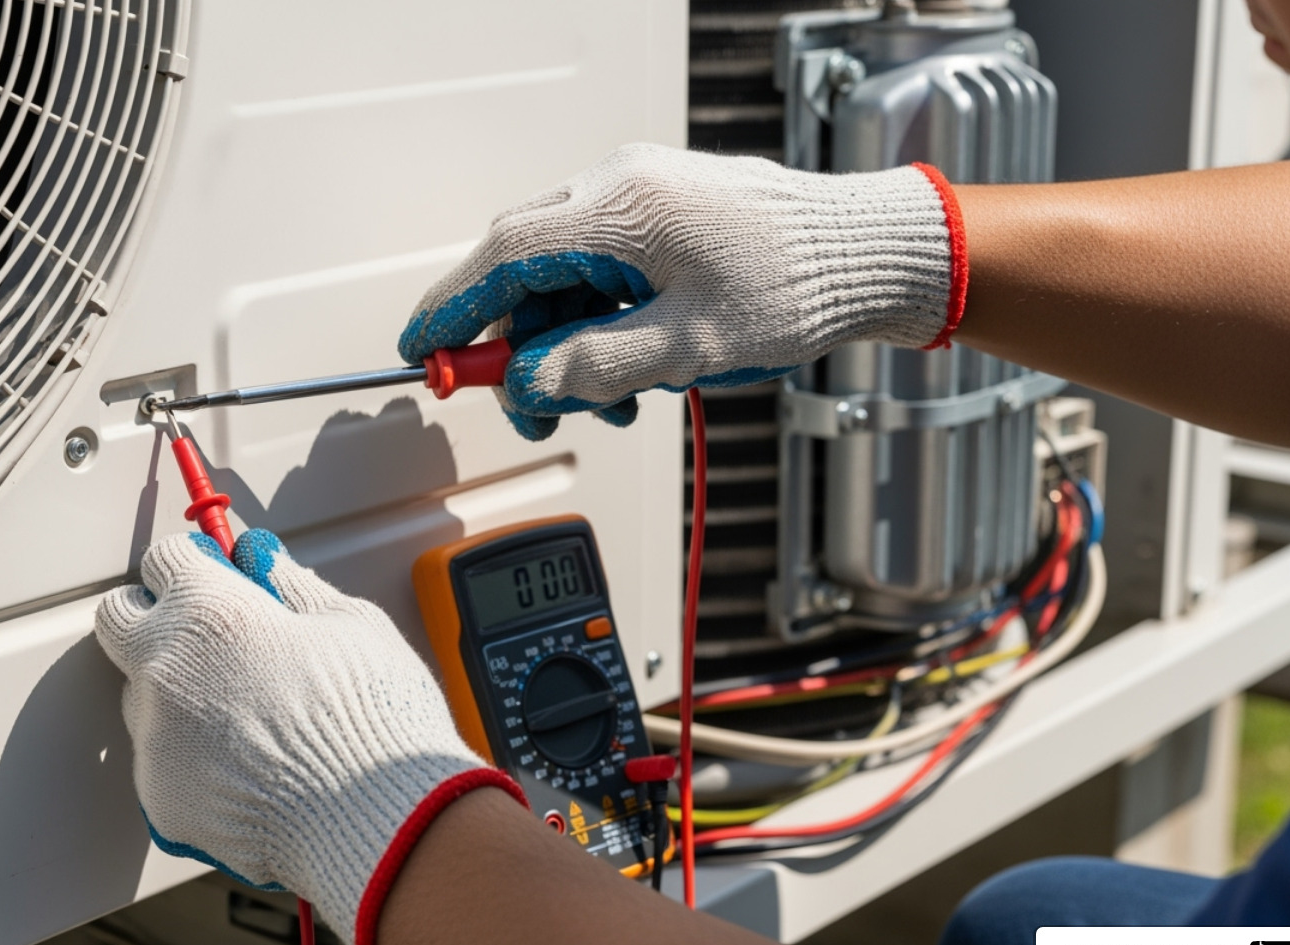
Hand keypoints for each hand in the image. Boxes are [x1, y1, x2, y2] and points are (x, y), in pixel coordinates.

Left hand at [95, 529, 523, 944]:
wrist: (375, 821)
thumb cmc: (372, 720)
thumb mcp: (351, 625)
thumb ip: (293, 587)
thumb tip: (264, 563)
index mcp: (211, 615)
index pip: (165, 559)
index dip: (197, 563)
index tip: (217, 573)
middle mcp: (166, 671)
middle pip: (118, 618)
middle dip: (154, 614)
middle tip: (208, 631)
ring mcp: (156, 738)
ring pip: (141, 694)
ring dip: (178, 690)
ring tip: (249, 713)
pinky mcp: (160, 797)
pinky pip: (164, 760)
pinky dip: (195, 756)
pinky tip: (251, 763)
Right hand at [399, 142, 964, 439]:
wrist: (867, 255)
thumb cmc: (794, 284)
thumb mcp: (686, 346)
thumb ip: (595, 365)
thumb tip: (529, 382)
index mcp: (618, 210)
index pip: (501, 256)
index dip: (453, 309)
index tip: (423, 351)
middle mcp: (621, 192)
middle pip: (528, 271)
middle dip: (525, 348)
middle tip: (539, 408)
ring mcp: (643, 202)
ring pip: (567, 279)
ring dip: (572, 345)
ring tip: (616, 399)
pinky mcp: (665, 220)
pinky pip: (606, 273)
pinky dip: (605, 325)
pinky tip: (638, 369)